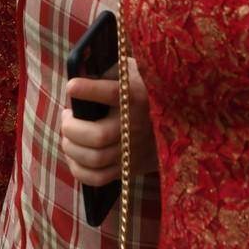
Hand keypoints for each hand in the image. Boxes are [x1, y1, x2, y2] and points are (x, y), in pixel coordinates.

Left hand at [58, 61, 151, 186]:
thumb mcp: (137, 71)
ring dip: (71, 148)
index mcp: (138, 97)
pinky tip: (74, 156)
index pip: (113, 94)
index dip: (88, 90)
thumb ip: (113, 70)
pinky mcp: (129, 169)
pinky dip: (79, 170)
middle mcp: (136, 126)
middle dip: (71, 128)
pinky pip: (98, 178)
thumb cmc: (146, 90)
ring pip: (95, 159)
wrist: (181, 121)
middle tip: (67, 118)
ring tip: (68, 136)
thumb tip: (82, 71)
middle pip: (97, 136)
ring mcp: (133, 151)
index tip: (71, 86)